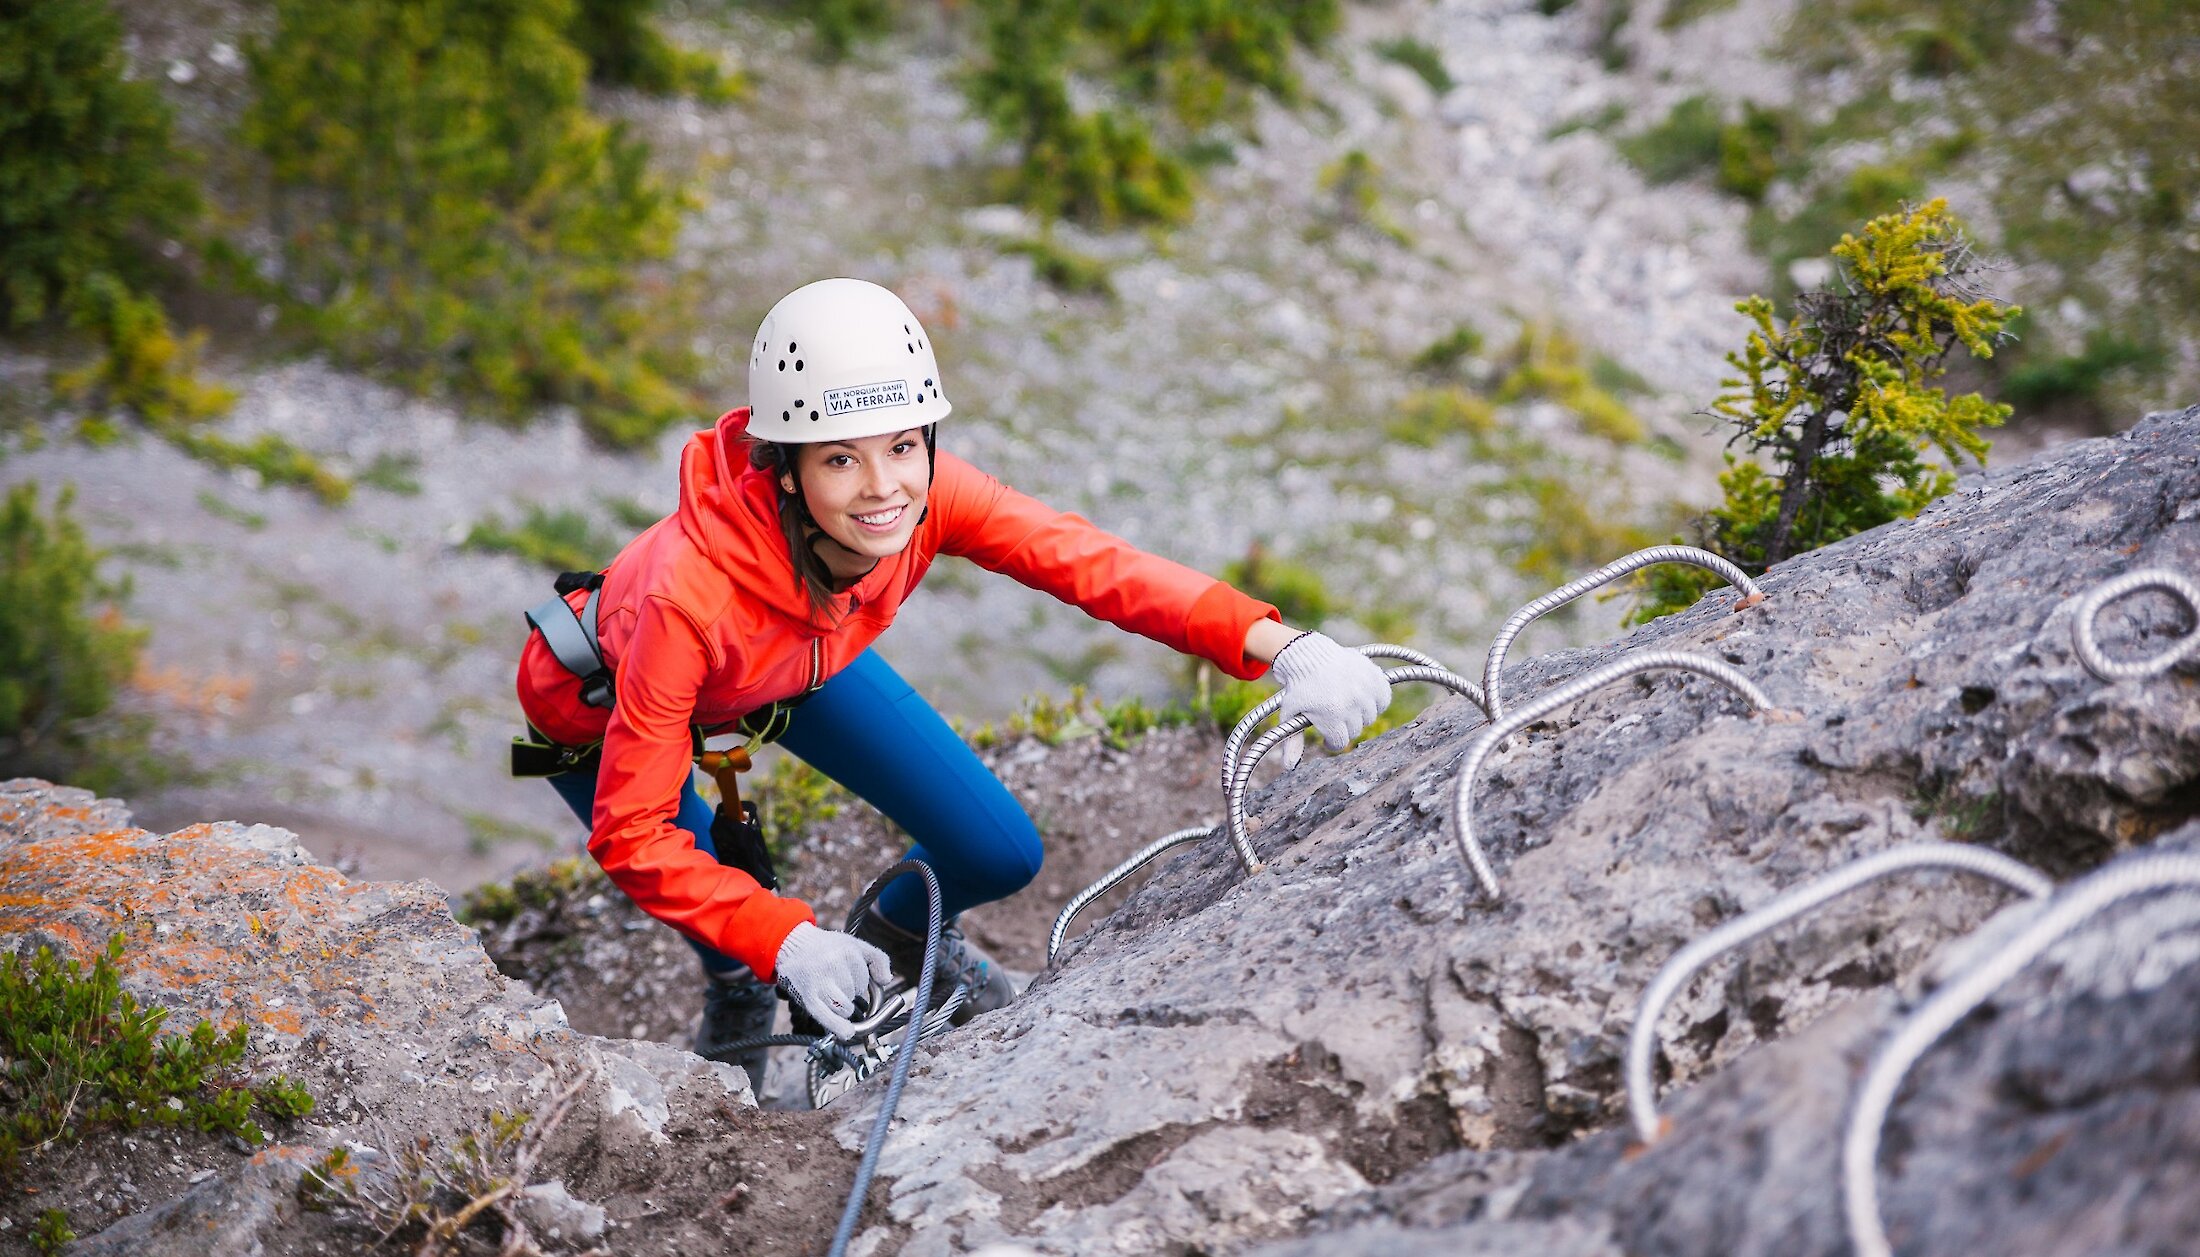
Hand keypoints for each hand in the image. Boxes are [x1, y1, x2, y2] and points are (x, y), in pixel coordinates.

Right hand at [773, 921, 894, 1039]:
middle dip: (849, 991)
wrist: (792, 946)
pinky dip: (838, 1027)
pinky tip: (847, 1033)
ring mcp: (820, 982)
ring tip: (829, 992)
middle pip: (855, 993)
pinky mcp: (808, 997)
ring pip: (845, 1008)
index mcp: (848, 950)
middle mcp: (833, 964)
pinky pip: (827, 1017)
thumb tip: (886, 981)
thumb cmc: (826, 948)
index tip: (846, 973)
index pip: (865, 979)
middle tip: (834, 979)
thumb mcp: (855, 944)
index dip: (858, 980)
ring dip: (842, 1006)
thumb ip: (878, 959)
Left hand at [1269, 632, 1391, 750]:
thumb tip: (1290, 766)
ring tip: (1346, 704)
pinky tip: (1362, 697)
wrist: (1311, 655)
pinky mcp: (1375, 677)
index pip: (1340, 741)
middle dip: (1343, 726)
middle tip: (1334, 715)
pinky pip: (1384, 699)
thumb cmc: (1299, 687)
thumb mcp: (1291, 714)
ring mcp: (1365, 689)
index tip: (1328, 736)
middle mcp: (1351, 703)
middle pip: (1355, 729)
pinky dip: (1376, 700)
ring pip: (1370, 716)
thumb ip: (1292, 741)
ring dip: (1359, 714)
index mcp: (1331, 714)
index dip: (1332, 741)